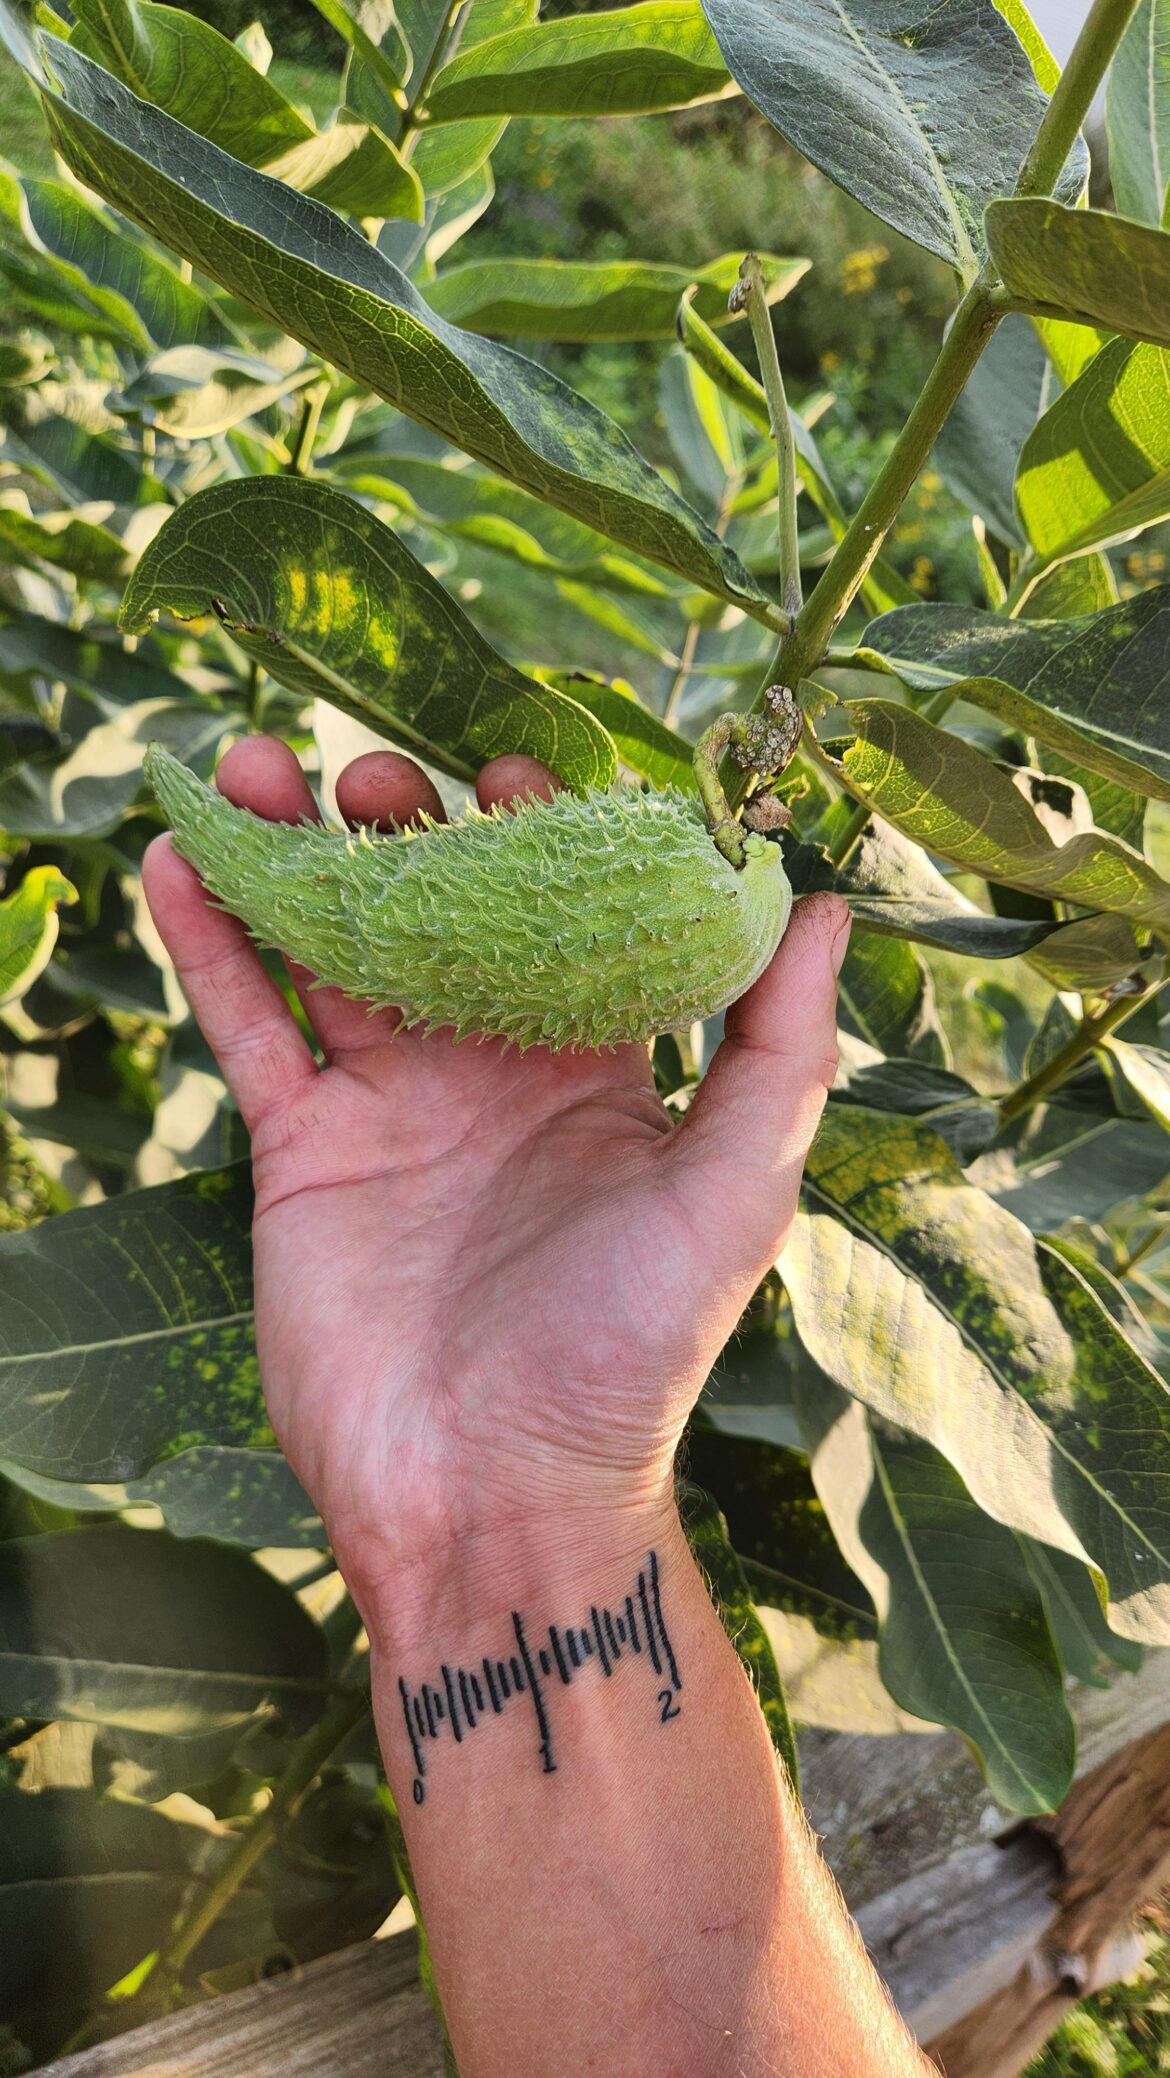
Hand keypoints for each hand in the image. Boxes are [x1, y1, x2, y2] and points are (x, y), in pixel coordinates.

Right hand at [144, 738, 848, 1618]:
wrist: (490, 1494)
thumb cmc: (630, 1352)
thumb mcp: (732, 1193)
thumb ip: (778, 1049)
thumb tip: (822, 905)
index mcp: (598, 1065)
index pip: (568, 913)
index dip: (542, 833)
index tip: (511, 769)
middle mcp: (491, 1069)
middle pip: (441, 909)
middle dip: (407, 824)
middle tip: (376, 770)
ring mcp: (390, 1104)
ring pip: (333, 946)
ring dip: (294, 851)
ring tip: (262, 763)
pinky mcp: (304, 1148)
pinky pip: (250, 1023)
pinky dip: (213, 940)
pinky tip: (182, 856)